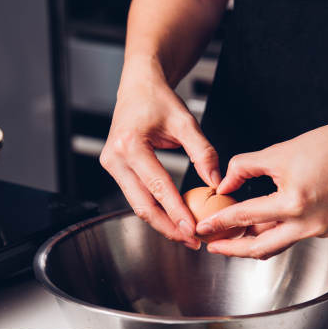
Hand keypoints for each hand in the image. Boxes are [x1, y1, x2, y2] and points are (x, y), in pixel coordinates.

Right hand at [100, 56, 220, 248]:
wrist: (138, 87)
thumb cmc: (159, 100)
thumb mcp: (186, 122)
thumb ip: (203, 153)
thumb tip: (216, 184)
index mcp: (130, 144)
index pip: (158, 186)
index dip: (176, 212)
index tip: (193, 230)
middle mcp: (114, 157)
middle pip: (142, 204)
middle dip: (168, 227)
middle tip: (191, 241)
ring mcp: (111, 165)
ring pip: (137, 205)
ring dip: (161, 222)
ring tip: (185, 235)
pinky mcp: (114, 169)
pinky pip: (135, 196)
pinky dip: (155, 209)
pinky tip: (172, 219)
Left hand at [196, 115, 327, 258]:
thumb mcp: (277, 152)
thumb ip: (243, 169)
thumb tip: (224, 186)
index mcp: (294, 203)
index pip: (246, 217)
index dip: (219, 223)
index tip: (202, 228)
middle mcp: (309, 223)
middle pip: (260, 248)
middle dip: (232, 249)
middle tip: (212, 245)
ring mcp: (320, 230)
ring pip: (276, 244)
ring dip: (251, 242)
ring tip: (229, 235)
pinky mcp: (327, 228)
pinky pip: (291, 235)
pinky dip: (271, 232)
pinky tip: (255, 225)